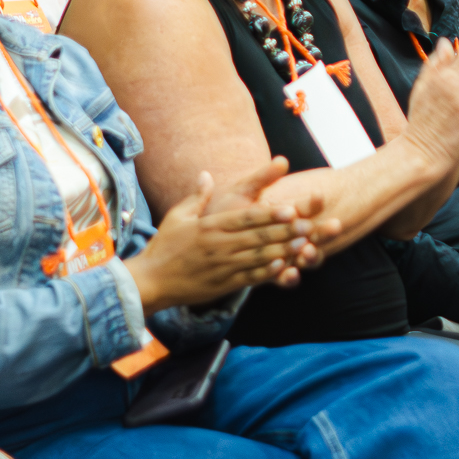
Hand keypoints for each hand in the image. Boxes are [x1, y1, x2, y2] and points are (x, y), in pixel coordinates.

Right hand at [126, 161, 324, 310]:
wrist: (149, 282)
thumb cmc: (163, 247)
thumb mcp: (177, 217)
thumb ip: (197, 197)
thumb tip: (205, 174)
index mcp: (210, 227)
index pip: (246, 218)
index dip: (270, 214)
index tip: (291, 209)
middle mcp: (219, 246)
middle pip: (258, 237)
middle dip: (286, 231)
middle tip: (310, 225)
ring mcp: (222, 266)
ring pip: (259, 257)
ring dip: (284, 251)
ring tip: (306, 244)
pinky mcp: (223, 284)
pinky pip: (250, 278)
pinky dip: (268, 273)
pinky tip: (285, 267)